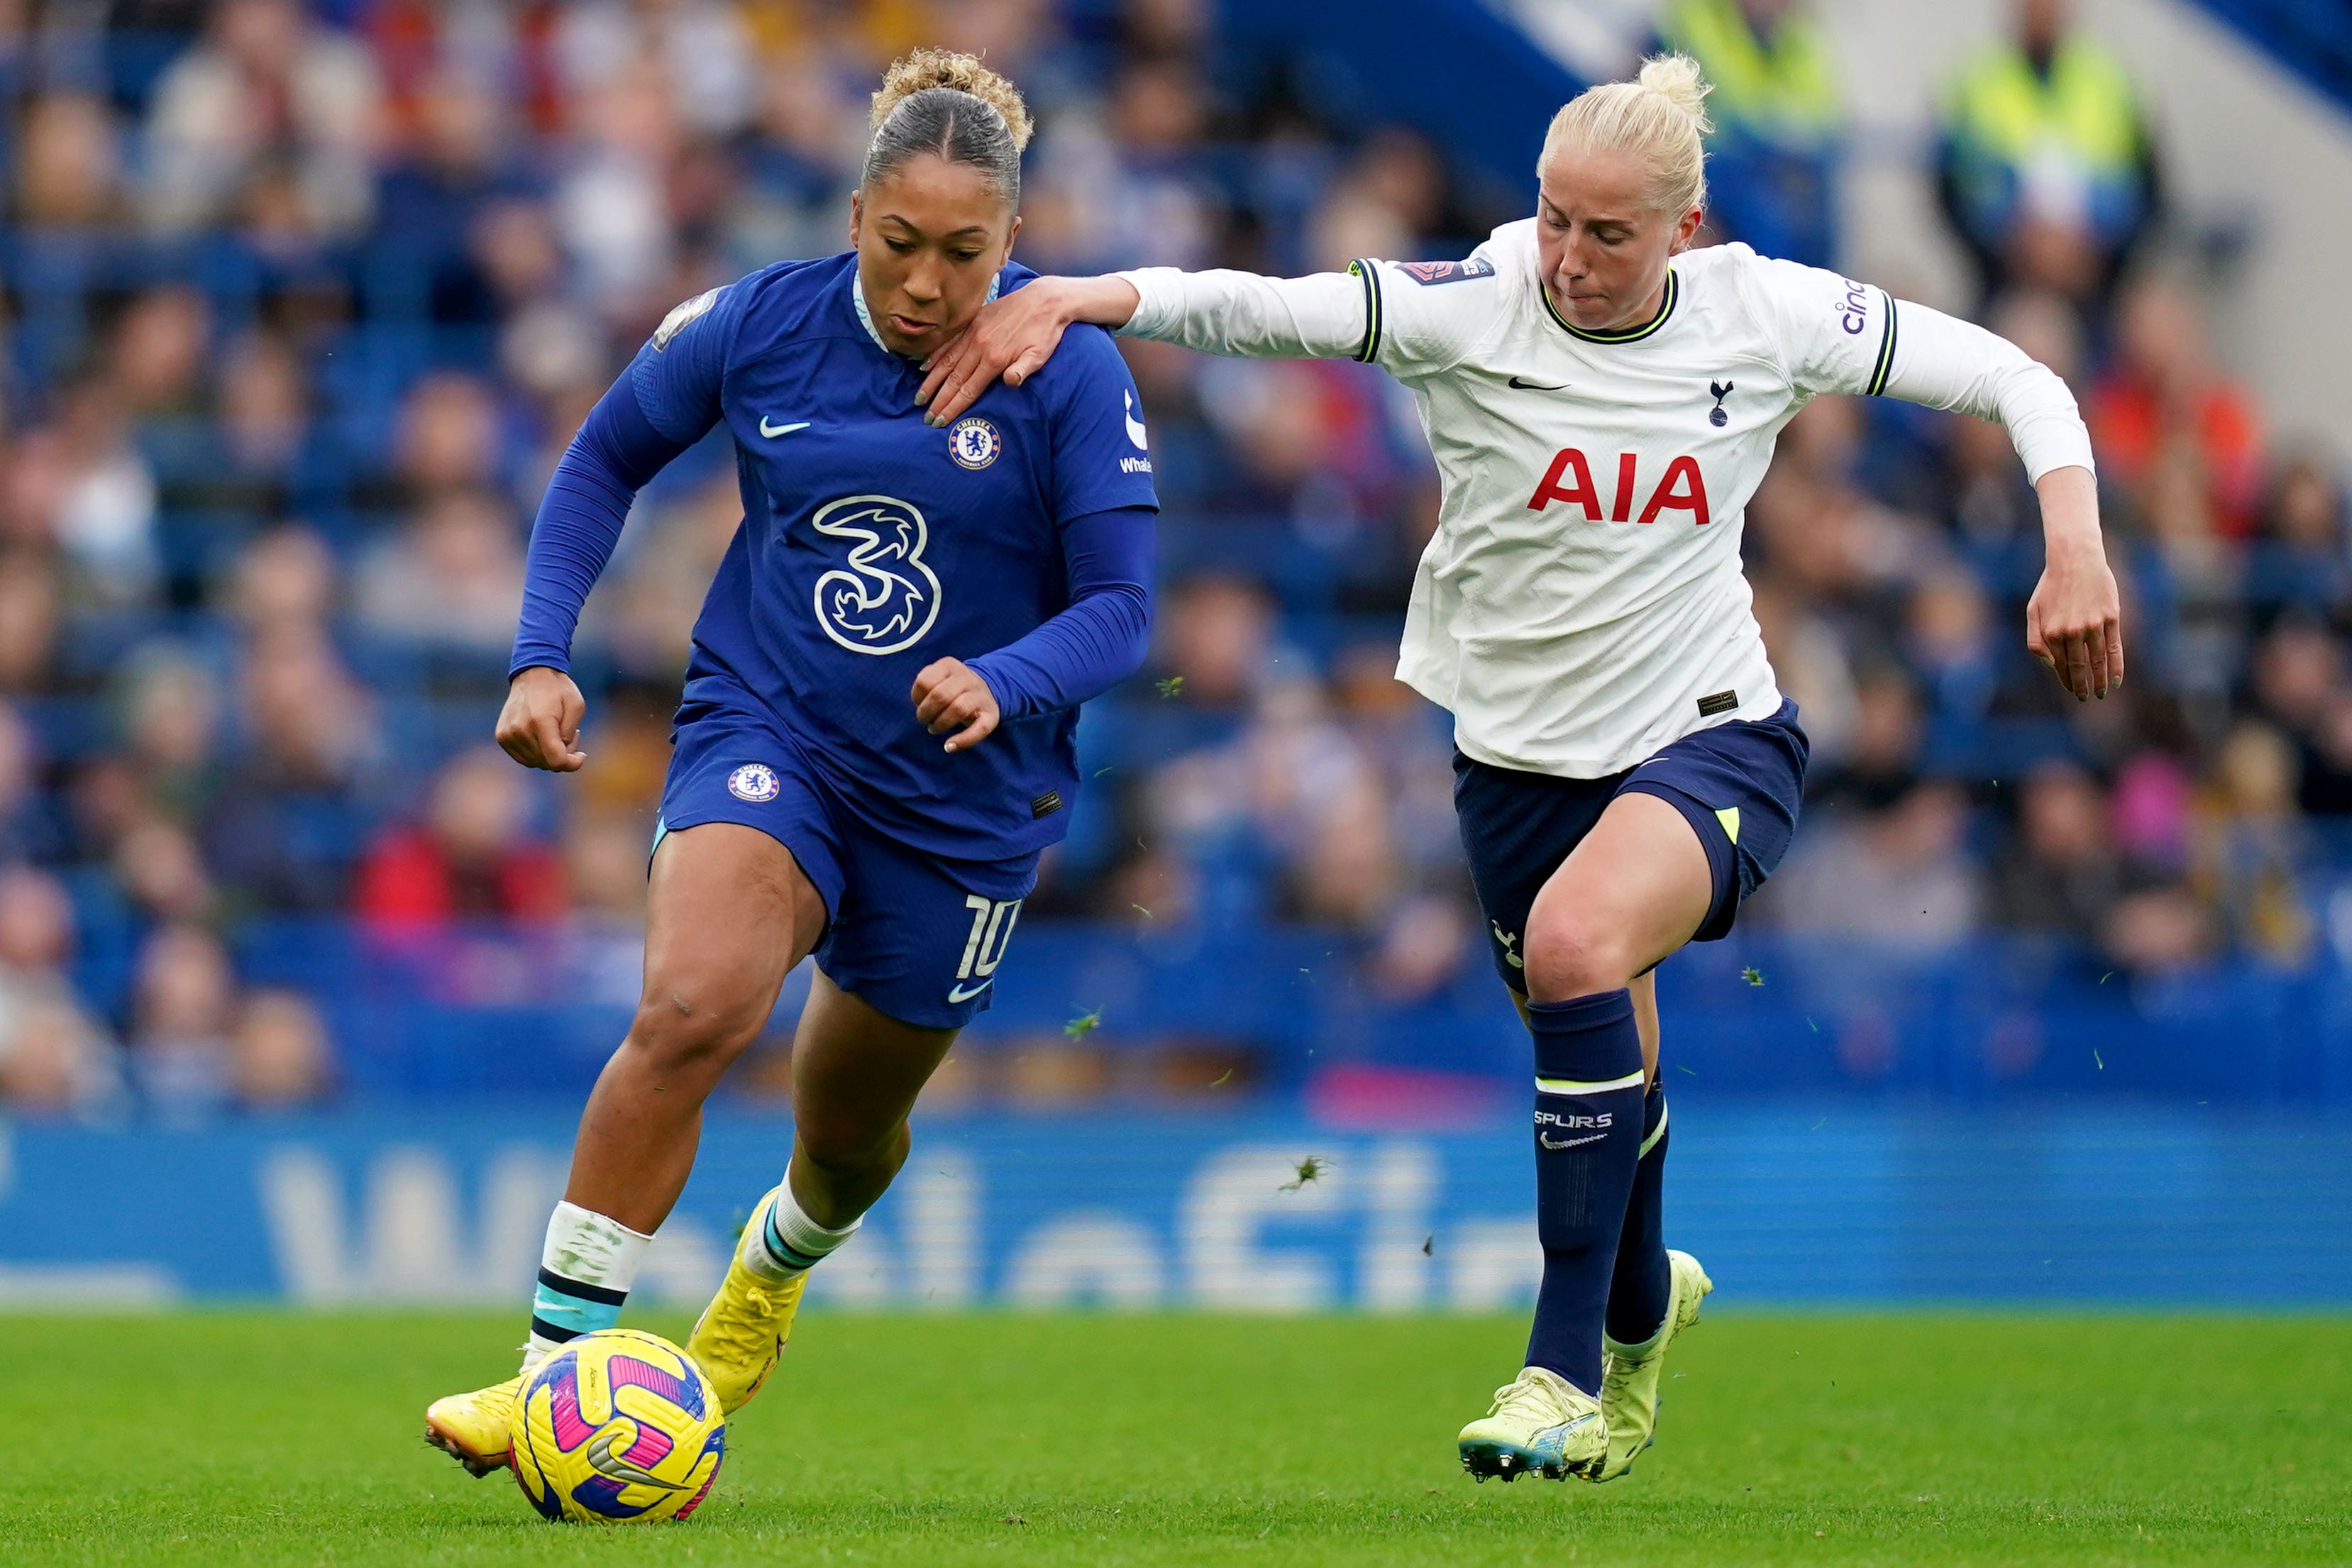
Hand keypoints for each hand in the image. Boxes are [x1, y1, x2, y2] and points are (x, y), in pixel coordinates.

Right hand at [496, 665, 587, 770]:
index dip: (572, 764)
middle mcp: (520, 730)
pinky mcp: (502, 736)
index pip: (556, 760)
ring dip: (549, 754)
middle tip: (570, 736)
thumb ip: (570, 735)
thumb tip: (562, 756)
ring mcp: (508, 734)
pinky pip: (524, 758)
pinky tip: (543, 737)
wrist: (532, 674)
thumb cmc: (558, 690)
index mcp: (540, 722)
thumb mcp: (576, 707)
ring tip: (556, 733)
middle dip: (563, 755)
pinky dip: (536, 753)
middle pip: (547, 763)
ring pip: (535, 762)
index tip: (582, 756)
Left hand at [911, 658, 1000, 751]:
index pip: (924, 681)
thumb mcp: (938, 677)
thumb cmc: (953, 688)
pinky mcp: (991, 714)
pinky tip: (949, 747)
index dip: (917, 698)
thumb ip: (925, 685)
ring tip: (934, 729)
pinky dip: (963, 741)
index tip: (919, 704)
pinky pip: (979, 729)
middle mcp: (967, 677)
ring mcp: (981, 695)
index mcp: (949, 665)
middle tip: (925, 720)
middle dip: (926, 713)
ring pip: (958, 709)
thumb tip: (920, 705)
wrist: (986, 688)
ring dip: (940, 724)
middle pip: (940, 695)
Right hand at [916, 279, 1079, 426]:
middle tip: (926, 416)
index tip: (939, 421)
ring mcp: (974, 333)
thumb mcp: (1040, 354)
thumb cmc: (1045, 332)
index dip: (952, 407)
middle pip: (954, 379)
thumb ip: (1023, 369)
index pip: (968, 390)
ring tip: (920, 397)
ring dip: (932, 381)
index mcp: (995, 359)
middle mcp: (980, 346)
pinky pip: (950, 342)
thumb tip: (1010, 382)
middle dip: (938, 399)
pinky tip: (925, 366)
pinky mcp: (974, 321)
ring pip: (947, 361)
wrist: (1045, 300)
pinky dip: (936, 355)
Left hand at [2026, 469, 2123, 700]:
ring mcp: (2092, 625)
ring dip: (2099, 681)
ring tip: (2100, 693)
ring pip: (2097, 661)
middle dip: (2082, 686)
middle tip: (2086, 698)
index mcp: (2051, 632)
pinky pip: (2114, 648)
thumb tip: (2048, 663)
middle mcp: (2071, 632)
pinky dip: (2115, 667)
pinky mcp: (2110, 618)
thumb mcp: (2033, 611)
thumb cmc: (2052, 586)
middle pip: (2079, 667)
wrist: (2075, 560)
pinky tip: (2116, 680)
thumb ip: (2035, 639)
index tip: (2072, 690)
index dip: (2067, 680)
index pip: (2060, 665)